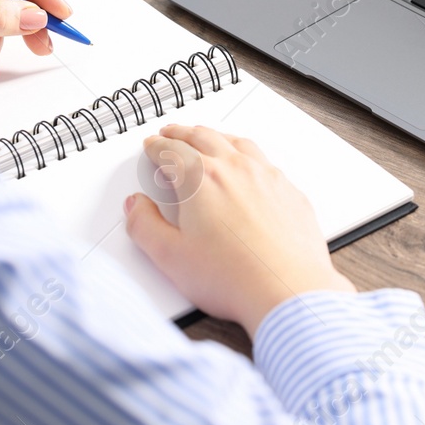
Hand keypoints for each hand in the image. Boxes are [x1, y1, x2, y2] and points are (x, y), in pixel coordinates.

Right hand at [124, 125, 355, 335]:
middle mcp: (235, 169)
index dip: (156, 148)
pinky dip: (246, 153)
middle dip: (182, 134)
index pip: (171, 151)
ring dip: (215, 136)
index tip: (151, 147)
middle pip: (203, 138)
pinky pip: (264, 160)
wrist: (287, 290)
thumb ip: (145, 227)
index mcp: (201, 180)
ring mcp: (266, 177)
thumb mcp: (171, 257)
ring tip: (206, 138)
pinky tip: (247, 164)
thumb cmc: (234, 277)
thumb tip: (136, 206)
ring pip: (236, 143)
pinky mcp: (289, 191)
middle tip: (171, 134)